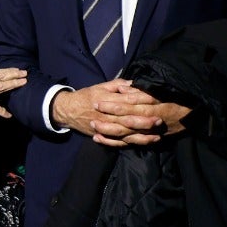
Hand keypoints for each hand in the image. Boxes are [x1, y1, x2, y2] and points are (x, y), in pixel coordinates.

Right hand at [51, 80, 190, 146]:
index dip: (140, 102)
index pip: (126, 101)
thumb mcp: (100, 86)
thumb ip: (117, 84)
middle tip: (159, 120)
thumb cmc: (86, 96)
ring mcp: (104, 127)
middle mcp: (105, 115)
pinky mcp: (103, 135)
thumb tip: (134, 83)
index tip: (155, 102)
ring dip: (140, 135)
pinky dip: (130, 143)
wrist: (67, 110)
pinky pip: (118, 142)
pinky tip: (143, 143)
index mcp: (106, 100)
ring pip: (124, 133)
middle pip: (127, 119)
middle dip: (143, 121)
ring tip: (155, 136)